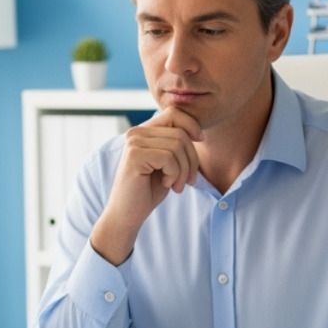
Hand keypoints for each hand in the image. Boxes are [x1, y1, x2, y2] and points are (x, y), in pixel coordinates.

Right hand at [89, 107, 202, 265]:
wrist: (128, 214)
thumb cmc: (149, 190)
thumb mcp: (168, 163)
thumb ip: (177, 145)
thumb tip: (198, 132)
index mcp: (144, 131)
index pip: (175, 113)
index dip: (192, 125)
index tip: (200, 141)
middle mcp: (136, 132)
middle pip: (181, 134)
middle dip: (191, 160)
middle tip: (187, 181)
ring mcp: (134, 142)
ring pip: (178, 146)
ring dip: (184, 170)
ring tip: (176, 185)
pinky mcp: (135, 155)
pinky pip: (169, 157)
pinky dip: (174, 174)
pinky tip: (166, 184)